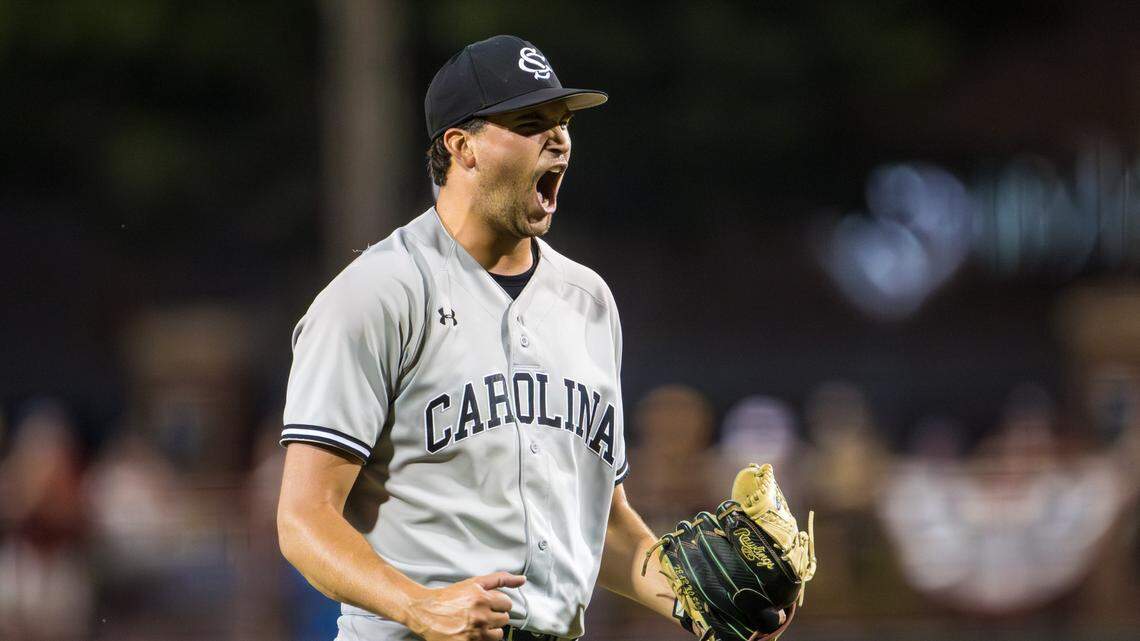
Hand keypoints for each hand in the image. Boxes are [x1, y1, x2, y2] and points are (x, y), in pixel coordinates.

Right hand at [405, 572, 525, 640]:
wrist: (425, 612)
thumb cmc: (449, 597)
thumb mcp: (474, 583)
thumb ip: (501, 579)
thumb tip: (522, 580)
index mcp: (482, 598)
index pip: (507, 604)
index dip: (498, 603)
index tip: (488, 603)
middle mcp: (480, 616)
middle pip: (504, 619)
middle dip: (495, 615)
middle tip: (480, 613)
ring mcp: (474, 633)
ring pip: (498, 634)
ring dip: (491, 629)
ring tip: (477, 623)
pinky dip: (481, 639)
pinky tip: (471, 632)